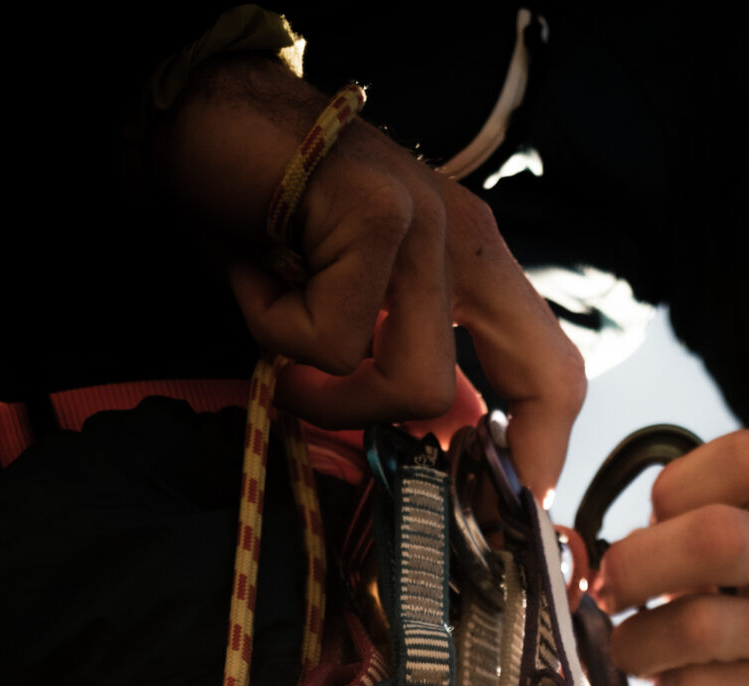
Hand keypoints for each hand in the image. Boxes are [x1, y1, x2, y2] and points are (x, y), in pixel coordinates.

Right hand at [154, 57, 583, 498]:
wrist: (195, 118)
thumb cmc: (264, 219)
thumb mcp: (349, 309)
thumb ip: (398, 364)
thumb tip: (434, 447)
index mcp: (471, 262)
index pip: (552, 365)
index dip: (548, 445)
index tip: (521, 505)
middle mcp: (463, 239)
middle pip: (537, 376)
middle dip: (477, 453)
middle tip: (415, 481)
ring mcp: (426, 221)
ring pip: (414, 380)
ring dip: (328, 387)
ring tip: (279, 330)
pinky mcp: (376, 213)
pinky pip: (334, 341)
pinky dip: (275, 329)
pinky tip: (255, 275)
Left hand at [590, 431, 748, 685]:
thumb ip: (713, 533)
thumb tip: (616, 557)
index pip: (741, 461)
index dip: (675, 487)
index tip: (653, 522)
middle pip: (712, 539)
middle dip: (637, 564)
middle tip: (613, 591)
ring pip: (700, 624)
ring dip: (640, 642)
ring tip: (636, 651)